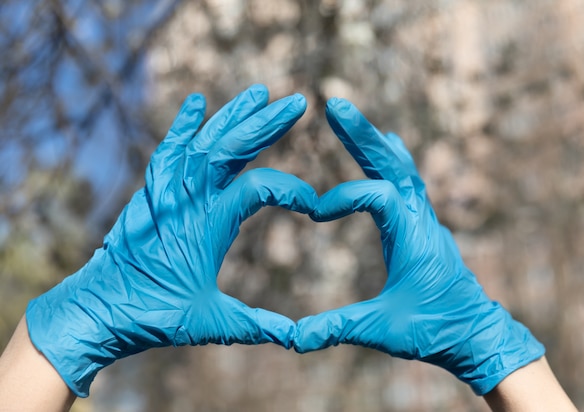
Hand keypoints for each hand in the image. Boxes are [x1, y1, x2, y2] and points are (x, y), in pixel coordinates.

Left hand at [25, 85, 316, 396]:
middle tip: (296, 102)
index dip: (290, 190)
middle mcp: (188, 199)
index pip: (257, 189)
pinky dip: (184, 124)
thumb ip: (258, 325)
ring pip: (204, 142)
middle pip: (231, 149)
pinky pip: (168, 149)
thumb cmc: (156, 316)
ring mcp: (167, 191)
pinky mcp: (152, 192)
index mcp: (209, 225)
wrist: (99, 310)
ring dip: (233, 116)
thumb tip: (297, 337)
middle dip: (266, 124)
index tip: (312, 204)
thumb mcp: (213, 324)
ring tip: (259, 92)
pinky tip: (198, 102)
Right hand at [294, 98, 544, 394]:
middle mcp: (421, 219)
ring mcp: (424, 219)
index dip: (343, 197)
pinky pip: (407, 182)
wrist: (477, 336)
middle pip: (392, 164)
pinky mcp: (422, 226)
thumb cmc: (434, 331)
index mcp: (413, 235)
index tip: (314, 214)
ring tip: (349, 118)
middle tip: (335, 104)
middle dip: (362, 135)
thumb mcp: (382, 330)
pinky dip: (390, 161)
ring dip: (373, 143)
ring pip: (400, 168)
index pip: (377, 195)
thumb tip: (291, 338)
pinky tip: (386, 147)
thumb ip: (337, 328)